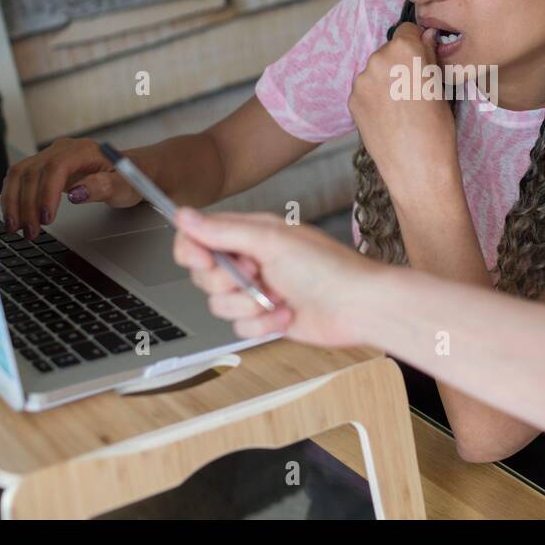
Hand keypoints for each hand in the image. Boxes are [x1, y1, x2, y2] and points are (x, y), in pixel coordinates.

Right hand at [0, 137, 141, 238]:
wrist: (129, 170)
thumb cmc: (128, 178)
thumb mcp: (125, 186)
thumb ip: (103, 187)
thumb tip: (76, 193)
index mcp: (83, 151)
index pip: (56, 167)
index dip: (46, 193)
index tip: (46, 218)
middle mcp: (62, 150)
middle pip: (33, 172)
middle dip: (28, 205)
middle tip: (31, 232)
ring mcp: (49, 156)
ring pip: (19, 174)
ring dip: (14, 202)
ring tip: (17, 229)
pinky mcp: (41, 167)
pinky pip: (18, 178)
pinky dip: (12, 197)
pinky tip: (13, 216)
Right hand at [172, 208, 381, 347]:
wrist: (359, 307)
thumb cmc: (328, 268)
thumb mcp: (271, 241)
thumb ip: (223, 231)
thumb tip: (184, 215)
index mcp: (250, 234)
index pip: (199, 238)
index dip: (193, 250)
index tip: (206, 260)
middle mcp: (250, 260)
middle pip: (204, 275)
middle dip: (228, 282)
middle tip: (257, 274)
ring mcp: (257, 291)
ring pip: (220, 305)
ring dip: (249, 306)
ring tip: (278, 297)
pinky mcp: (266, 318)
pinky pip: (240, 328)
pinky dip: (264, 324)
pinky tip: (288, 314)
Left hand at [348, 22, 457, 193]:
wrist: (417, 168)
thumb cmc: (438, 129)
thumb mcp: (441, 87)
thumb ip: (429, 56)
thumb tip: (426, 36)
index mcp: (405, 50)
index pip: (408, 29)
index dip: (417, 44)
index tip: (422, 60)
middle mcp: (379, 59)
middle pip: (389, 49)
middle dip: (400, 63)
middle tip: (414, 89)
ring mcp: (362, 80)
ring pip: (376, 69)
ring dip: (386, 79)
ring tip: (401, 107)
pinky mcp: (352, 99)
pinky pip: (365, 89)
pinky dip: (375, 97)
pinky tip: (388, 117)